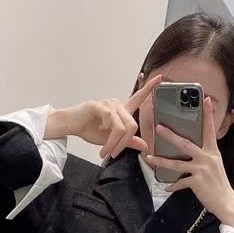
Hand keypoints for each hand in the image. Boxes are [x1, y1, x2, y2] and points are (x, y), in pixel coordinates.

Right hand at [45, 74, 162, 158]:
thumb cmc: (91, 129)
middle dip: (123, 144)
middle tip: (113, 154)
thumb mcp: (112, 140)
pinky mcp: (99, 105)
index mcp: (122, 111)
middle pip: (132, 126)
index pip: (139, 98)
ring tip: (105, 151)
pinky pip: (110, 120)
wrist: (72, 126)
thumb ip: (128, 142)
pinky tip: (99, 130)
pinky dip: (106, 132)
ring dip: (113, 143)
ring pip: (121, 127)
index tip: (161, 78)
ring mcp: (109, 104)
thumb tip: (145, 146)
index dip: (149, 88)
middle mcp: (118, 105)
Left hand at [145, 98, 233, 229]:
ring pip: (177, 163)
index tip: (205, 100)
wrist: (225, 201)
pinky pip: (180, 182)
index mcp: (212, 151)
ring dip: (161, 160)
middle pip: (185, 143)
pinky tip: (166, 186)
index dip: (208, 114)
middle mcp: (207, 158)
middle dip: (170, 135)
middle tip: (158, 126)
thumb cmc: (218, 183)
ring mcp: (202, 170)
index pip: (209, 129)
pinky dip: (173, 185)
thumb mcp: (215, 164)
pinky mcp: (197, 182)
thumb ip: (204, 155)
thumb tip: (190, 149)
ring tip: (149, 157)